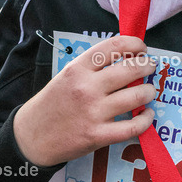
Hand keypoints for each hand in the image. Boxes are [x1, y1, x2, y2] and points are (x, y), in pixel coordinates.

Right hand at [13, 35, 155, 166]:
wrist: (32, 137)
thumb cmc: (52, 104)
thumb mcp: (66, 76)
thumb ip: (91, 68)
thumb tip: (125, 58)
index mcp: (77, 69)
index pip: (113, 47)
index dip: (134, 44)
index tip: (142, 48)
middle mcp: (86, 87)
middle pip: (130, 69)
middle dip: (146, 66)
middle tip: (150, 67)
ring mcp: (93, 112)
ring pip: (136, 96)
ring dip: (148, 91)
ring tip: (148, 91)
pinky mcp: (98, 135)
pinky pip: (133, 126)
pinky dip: (146, 120)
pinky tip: (147, 115)